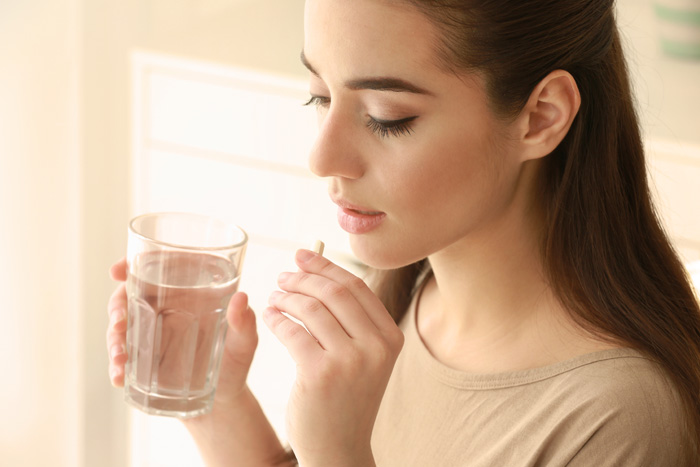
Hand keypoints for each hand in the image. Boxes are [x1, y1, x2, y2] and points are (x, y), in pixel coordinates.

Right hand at [106, 258, 258, 405]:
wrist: (223, 400)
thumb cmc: (236, 361)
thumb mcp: (245, 342)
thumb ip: (244, 322)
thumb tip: (241, 298)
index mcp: (187, 293)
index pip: (157, 269)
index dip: (133, 265)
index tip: (117, 271)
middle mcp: (164, 309)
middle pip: (130, 295)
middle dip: (116, 306)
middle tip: (118, 322)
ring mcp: (150, 334)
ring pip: (121, 327)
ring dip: (114, 340)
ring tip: (121, 360)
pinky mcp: (143, 360)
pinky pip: (122, 357)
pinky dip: (116, 367)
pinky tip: (118, 377)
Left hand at [264, 249, 403, 465]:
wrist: (340, 449)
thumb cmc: (346, 399)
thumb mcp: (364, 358)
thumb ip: (351, 320)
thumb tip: (320, 272)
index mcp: (390, 338)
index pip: (357, 287)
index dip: (326, 267)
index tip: (302, 255)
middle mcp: (376, 347)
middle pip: (335, 292)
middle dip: (303, 278)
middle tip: (282, 277)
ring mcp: (350, 361)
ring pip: (311, 309)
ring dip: (286, 298)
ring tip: (274, 298)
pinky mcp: (321, 374)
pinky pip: (293, 331)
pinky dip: (277, 319)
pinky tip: (270, 317)